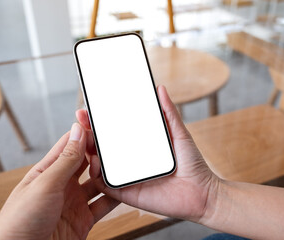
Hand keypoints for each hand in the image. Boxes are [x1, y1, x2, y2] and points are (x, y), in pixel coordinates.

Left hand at [0, 123, 118, 239]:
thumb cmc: (19, 221)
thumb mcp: (45, 184)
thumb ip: (65, 159)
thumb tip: (77, 131)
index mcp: (48, 171)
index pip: (70, 146)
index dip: (85, 135)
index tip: (100, 128)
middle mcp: (62, 184)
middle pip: (86, 162)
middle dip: (99, 155)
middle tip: (112, 151)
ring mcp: (74, 202)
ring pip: (98, 183)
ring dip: (108, 176)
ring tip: (119, 169)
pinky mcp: (83, 219)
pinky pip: (103, 205)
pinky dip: (114, 197)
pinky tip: (122, 190)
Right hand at [76, 86, 218, 222]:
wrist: (202, 193)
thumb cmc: (192, 164)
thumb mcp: (179, 134)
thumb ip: (169, 113)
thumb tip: (161, 89)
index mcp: (139, 146)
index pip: (115, 132)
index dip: (100, 121)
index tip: (90, 109)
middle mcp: (129, 160)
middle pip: (103, 146)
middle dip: (88, 131)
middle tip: (81, 118)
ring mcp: (126, 176)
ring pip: (100, 163)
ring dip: (88, 150)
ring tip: (84, 137)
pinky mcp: (126, 193)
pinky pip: (106, 184)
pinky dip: (97, 173)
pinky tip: (94, 161)